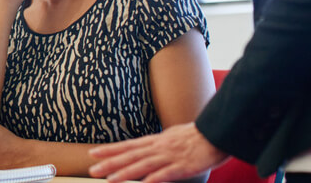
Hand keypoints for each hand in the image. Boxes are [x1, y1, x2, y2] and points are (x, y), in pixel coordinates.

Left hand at [88, 123, 227, 182]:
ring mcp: (170, 156)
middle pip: (131, 156)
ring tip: (110, 180)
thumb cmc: (197, 137)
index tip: (93, 154)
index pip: (128, 145)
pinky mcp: (184, 166)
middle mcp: (159, 147)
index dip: (110, 150)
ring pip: (143, 165)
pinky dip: (154, 179)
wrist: (218, 132)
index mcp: (156, 140)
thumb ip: (158, 145)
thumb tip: (145, 150)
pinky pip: (166, 174)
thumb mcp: (172, 137)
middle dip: (110, 163)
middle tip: (92, 170)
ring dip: (125, 173)